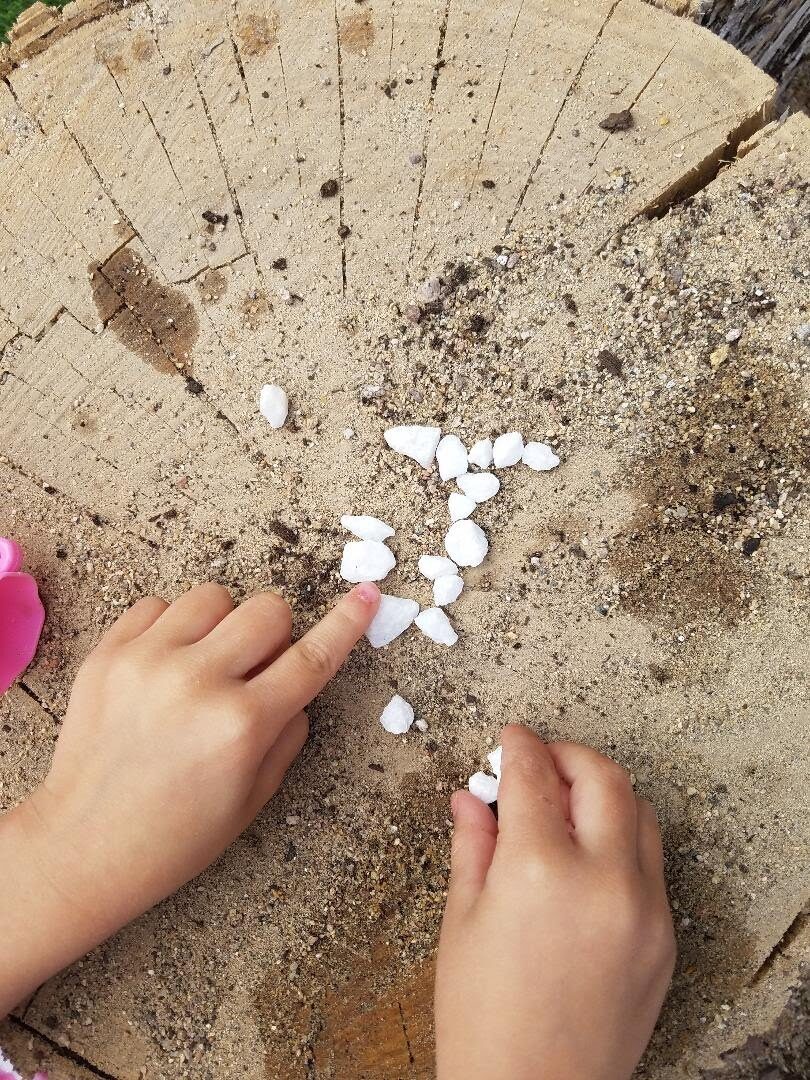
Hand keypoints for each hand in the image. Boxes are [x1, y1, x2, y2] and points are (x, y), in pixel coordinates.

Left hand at [0, 581, 379, 1015]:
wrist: (83, 847)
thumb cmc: (176, 836)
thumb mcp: (255, 798)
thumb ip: (289, 732)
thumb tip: (298, 680)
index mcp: (242, 725)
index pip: (312, 657)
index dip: (347, 623)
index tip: (368, 594)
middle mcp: (198, 683)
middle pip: (267, 608)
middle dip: (273, 634)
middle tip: (252, 670)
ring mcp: (147, 662)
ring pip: (213, 596)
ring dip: (221, 625)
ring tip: (202, 666)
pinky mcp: (108, 654)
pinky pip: (157, 605)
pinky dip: (171, 628)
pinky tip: (164, 668)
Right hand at [435, 725, 675, 1079]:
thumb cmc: (484, 1021)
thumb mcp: (462, 922)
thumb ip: (473, 846)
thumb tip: (470, 797)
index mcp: (539, 869)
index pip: (534, 774)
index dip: (518, 746)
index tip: (509, 739)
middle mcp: (603, 879)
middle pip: (603, 776)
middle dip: (568, 755)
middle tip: (539, 761)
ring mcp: (644, 909)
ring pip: (639, 812)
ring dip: (602, 792)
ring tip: (563, 806)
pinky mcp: (663, 937)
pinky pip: (649, 863)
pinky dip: (620, 840)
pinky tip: (585, 858)